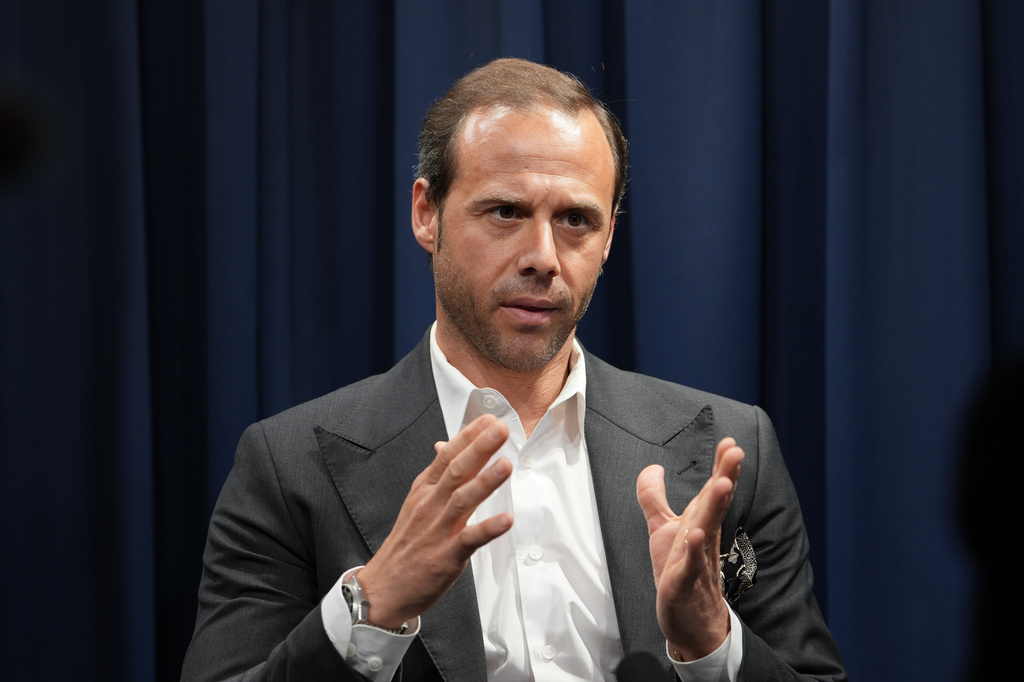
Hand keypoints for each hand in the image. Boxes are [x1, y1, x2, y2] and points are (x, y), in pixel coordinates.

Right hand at [357, 414, 512, 627]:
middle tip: (500, 429)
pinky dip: (488, 528)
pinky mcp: (446, 557)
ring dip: (486, 481)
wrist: (384, 588)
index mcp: (423, 491)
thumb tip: (445, 446)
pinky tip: (507, 519)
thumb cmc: (406, 545)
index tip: (488, 419)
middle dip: (479, 449)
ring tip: (507, 464)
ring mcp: (437, 531)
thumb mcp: (416, 503)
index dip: (468, 436)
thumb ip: (436, 476)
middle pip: (456, 471)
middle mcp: (429, 506)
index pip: (446, 456)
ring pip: (463, 500)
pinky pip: (469, 539)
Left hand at [636, 437, 743, 660]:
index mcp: (700, 523)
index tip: (730, 443)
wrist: (690, 621)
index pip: (712, 490)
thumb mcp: (661, 529)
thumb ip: (654, 497)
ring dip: (714, 506)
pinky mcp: (683, 582)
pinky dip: (693, 551)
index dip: (720, 467)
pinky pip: (690, 565)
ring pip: (707, 530)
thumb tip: (653, 466)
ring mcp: (695, 560)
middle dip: (725, 477)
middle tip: (736, 453)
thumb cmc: (679, 571)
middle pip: (714, 504)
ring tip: (722, 483)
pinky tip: (696, 534)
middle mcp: (702, 538)